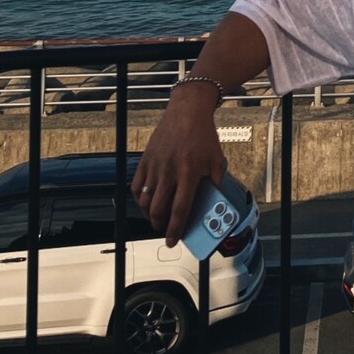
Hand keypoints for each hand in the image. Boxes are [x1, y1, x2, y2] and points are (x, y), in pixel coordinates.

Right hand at [131, 86, 224, 244]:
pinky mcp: (145, 160)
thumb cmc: (203, 135)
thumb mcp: (217, 160)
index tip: (172, 240)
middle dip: (160, 225)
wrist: (187, 112)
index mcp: (189, 173)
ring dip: (149, 215)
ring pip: (145, 200)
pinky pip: (136, 186)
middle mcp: (170, 172)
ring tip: (156, 219)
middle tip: (164, 230)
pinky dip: (139, 199)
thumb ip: (217, 182)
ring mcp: (155, 166)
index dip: (175, 228)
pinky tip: (146, 202)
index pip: (179, 209)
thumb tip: (215, 201)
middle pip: (158, 208)